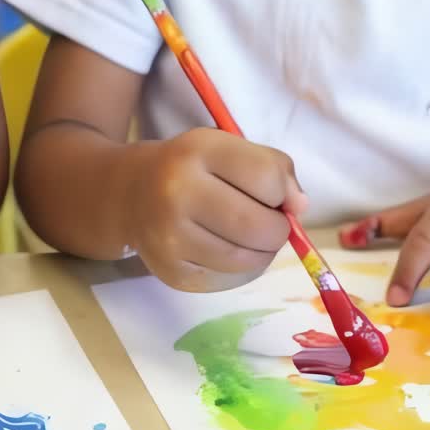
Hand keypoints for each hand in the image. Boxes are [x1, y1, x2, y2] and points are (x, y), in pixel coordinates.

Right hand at [123, 128, 306, 292]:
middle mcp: (177, 193)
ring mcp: (170, 238)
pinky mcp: (172, 273)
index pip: (266, 178)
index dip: (283, 191)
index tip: (274, 193)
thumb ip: (272, 167)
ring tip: (251, 236)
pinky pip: (230, 281)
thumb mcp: (227, 148)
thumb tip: (300, 207)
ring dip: (264, 251)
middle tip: (270, 222)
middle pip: (259, 226)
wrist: (128, 193)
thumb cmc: (191, 167)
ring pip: (247, 259)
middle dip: (278, 229)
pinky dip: (244, 269)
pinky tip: (232, 250)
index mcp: (197, 151)